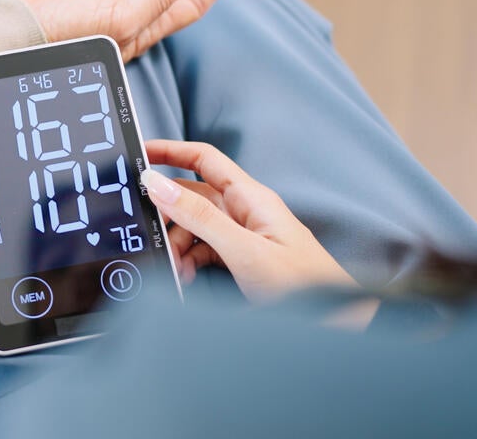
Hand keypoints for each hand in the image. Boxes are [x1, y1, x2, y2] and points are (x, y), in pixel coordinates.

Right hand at [140, 139, 356, 302]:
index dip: (170, 151)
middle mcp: (246, 212)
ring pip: (195, 228)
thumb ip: (199, 217)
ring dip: (178, 246)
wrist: (337, 325)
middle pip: (192, 198)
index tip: (139, 152)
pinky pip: (204, 251)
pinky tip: (187, 278)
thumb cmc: (304, 286)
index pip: (203, 158)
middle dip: (169, 216)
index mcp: (251, 198)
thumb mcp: (244, 250)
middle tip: (153, 236)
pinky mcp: (242, 259)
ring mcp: (244, 236)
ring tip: (178, 270)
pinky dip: (189, 263)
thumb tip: (158, 184)